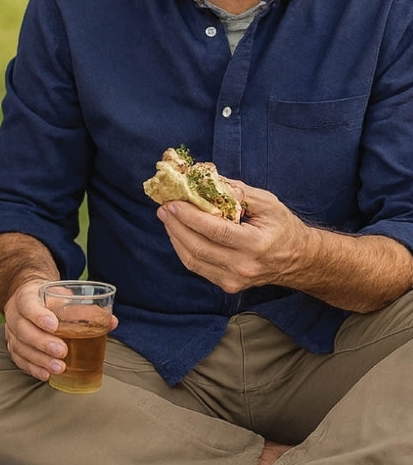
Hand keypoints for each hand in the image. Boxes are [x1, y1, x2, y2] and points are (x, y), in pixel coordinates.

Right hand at [4, 277, 118, 381]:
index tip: (54, 325)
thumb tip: (111, 321)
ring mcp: (11, 331)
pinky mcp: (13, 345)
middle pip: (23, 330)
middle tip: (62, 351)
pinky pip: (18, 359)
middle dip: (42, 343)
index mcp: (26, 296)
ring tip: (59, 368)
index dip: (39, 316)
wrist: (30, 298)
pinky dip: (32, 368)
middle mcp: (14, 314)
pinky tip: (46, 375)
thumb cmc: (50, 299)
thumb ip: (86, 308)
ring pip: (19, 347)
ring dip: (39, 359)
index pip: (28, 305)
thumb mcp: (64, 296)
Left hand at [156, 182, 307, 292]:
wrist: (300, 260)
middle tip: (163, 207)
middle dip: (176, 225)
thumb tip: (205, 178)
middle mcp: (244, 266)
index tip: (173, 202)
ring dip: (175, 237)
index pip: (216, 231)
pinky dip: (183, 249)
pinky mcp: (227, 286)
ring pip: (193, 260)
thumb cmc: (284, 227)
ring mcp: (234, 280)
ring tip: (167, 218)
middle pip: (198, 247)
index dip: (190, 217)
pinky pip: (197, 267)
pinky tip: (178, 233)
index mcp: (257, 244)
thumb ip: (237, 191)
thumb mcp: (267, 203)